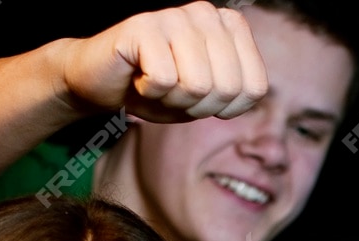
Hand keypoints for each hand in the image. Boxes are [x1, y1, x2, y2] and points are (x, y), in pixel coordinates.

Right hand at [54, 3, 267, 123]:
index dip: (227, 108)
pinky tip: (139, 76)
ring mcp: (175, 15)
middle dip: (198, 106)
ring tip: (156, 83)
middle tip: (173, 91)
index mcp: (230, 27)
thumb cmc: (160, 89)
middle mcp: (207, 13)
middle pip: (227, 88)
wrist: (104, 81)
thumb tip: (251, 89)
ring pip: (197, 85)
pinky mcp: (144, 25)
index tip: (202, 98)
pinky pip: (164, 80)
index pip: (254, 88)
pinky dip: (149, 93)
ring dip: (172, 100)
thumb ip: (237, 91)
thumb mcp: (209, 97)